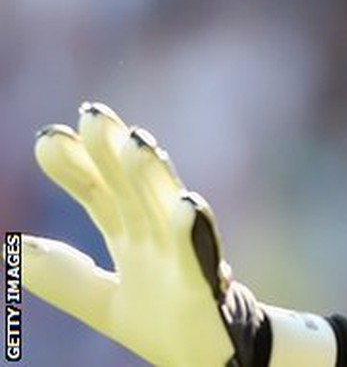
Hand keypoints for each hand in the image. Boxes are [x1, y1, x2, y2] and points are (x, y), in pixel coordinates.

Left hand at [23, 102, 265, 365]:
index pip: (101, 194)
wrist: (215, 359)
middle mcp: (159, 238)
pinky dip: (195, 230)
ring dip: (153, 176)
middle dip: (113, 152)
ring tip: (137, 142)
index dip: (76, 167)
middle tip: (92, 115)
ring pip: (168, 209)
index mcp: (135, 239)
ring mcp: (184, 257)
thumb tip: (11, 250)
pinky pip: (200, 255)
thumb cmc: (170, 324)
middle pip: (133, 188)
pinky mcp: (203, 287)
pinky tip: (188, 204)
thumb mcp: (104, 303)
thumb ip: (65, 277)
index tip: (48, 138)